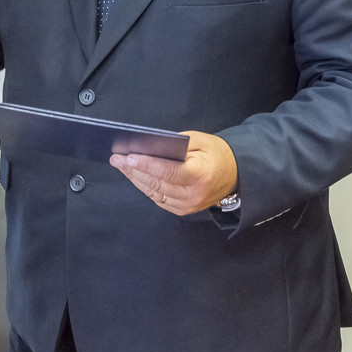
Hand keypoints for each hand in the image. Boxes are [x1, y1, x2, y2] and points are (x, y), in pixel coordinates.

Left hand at [110, 130, 236, 215]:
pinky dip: (144, 187)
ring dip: (135, 178)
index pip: (168, 171)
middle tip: (116, 158)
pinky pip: (158, 199)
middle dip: (133, 170)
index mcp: (199, 175)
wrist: (235, 175)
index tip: (127, 157)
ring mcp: (187, 206)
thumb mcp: (200, 141)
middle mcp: (192, 195)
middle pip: (156, 183)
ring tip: (121, 165)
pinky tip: (134, 176)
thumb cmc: (217, 153)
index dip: (146, 165)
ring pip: (153, 192)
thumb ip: (175, 144)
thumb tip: (148, 147)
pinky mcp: (182, 210)